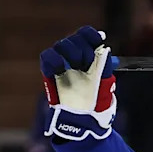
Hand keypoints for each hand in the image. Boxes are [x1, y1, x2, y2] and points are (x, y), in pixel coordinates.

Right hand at [40, 26, 118, 141]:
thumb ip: (103, 64)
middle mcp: (74, 55)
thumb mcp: (104, 81)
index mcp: (89, 53)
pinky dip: (55, 59)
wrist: (83, 117)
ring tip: (76, 68)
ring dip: (71, 54)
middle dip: (83, 50)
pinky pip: (47, 56)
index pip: (86, 34)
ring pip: (62, 44)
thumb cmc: (96, 99)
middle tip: (86, 65)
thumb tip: (104, 47)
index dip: (91, 36)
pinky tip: (61, 69)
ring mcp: (61, 61)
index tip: (97, 42)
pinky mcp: (49, 70)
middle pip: (74, 39)